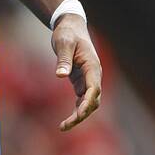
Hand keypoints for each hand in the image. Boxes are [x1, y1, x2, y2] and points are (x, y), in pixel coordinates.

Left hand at [52, 15, 101, 131]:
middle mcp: (94, 75)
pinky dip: (76, 110)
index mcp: (92, 66)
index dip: (88, 102)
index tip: (79, 114)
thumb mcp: (63, 43)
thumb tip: (59, 75)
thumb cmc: (67, 33)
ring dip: (79, 115)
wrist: (70, 27)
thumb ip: (63, 59)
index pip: (94, 88)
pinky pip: (82, 100)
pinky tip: (66, 121)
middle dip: (82, 114)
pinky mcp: (81, 81)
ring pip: (89, 103)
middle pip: (93, 100)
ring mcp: (88, 79)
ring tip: (63, 127)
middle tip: (65, 125)